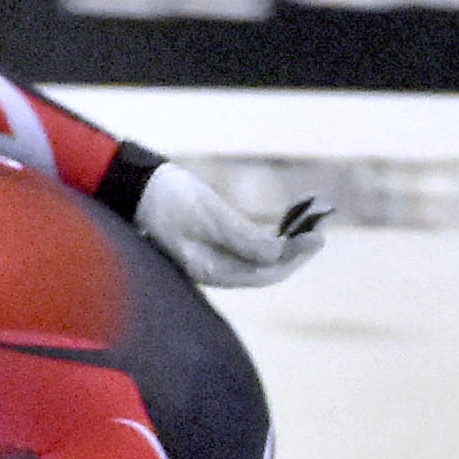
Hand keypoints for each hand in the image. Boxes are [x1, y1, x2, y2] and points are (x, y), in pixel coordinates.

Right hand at [137, 162, 326, 288]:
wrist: (136, 184)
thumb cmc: (168, 197)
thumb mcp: (208, 215)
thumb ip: (243, 237)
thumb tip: (278, 254)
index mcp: (212, 271)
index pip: (265, 274)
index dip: (295, 258)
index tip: (318, 237)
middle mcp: (217, 270)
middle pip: (269, 268)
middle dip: (298, 249)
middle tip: (322, 226)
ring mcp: (218, 257)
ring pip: (265, 255)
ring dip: (291, 238)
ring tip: (314, 215)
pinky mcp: (219, 242)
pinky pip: (256, 242)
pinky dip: (277, 230)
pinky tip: (294, 214)